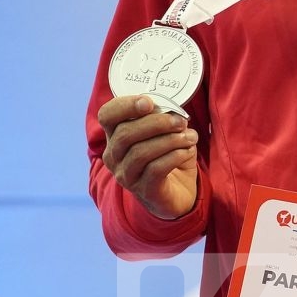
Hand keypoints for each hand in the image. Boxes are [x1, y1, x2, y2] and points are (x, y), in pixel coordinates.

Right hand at [97, 95, 199, 219]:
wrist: (177, 193)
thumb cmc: (169, 157)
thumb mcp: (167, 133)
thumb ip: (165, 119)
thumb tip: (172, 112)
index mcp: (116, 136)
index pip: (107, 116)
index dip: (124, 106)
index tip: (149, 103)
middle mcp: (114, 156)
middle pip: (125, 134)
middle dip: (157, 123)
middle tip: (181, 122)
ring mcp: (126, 175)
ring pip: (140, 152)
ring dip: (170, 140)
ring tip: (190, 137)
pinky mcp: (144, 190)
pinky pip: (156, 169)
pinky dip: (175, 156)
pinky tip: (187, 151)